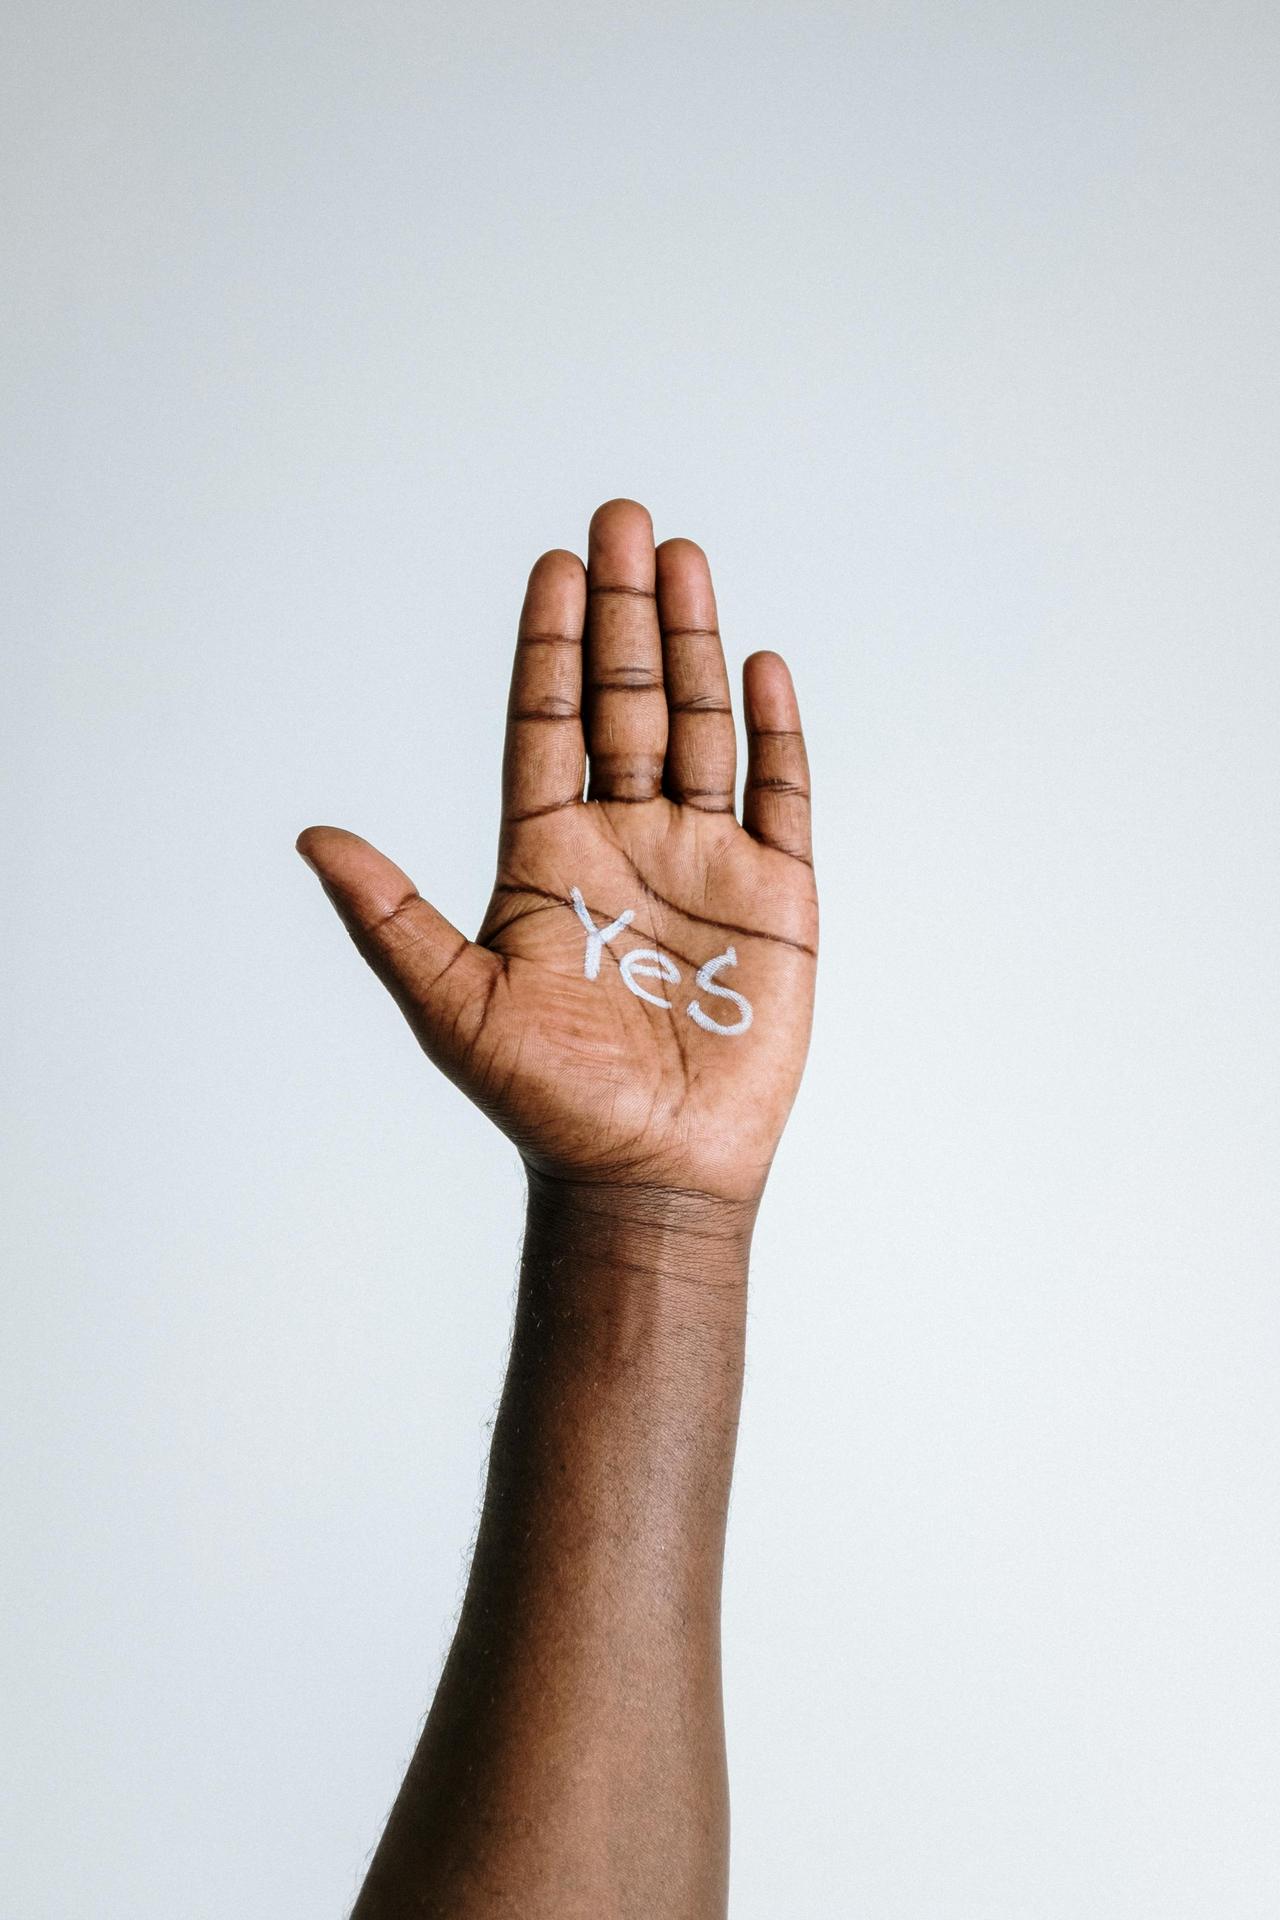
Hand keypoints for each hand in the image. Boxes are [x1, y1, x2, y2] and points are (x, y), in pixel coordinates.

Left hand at [298, 499, 816, 1205]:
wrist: (652, 1174)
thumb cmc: (549, 1102)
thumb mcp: (452, 1005)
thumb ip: (388, 916)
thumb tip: (310, 836)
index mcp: (547, 857)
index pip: (547, 723)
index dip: (550, 644)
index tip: (556, 564)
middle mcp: (623, 842)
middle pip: (624, 702)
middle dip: (622, 611)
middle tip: (620, 518)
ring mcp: (703, 863)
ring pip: (700, 727)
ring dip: (692, 644)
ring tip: (683, 558)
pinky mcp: (776, 897)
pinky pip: (780, 794)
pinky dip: (773, 731)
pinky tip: (760, 666)